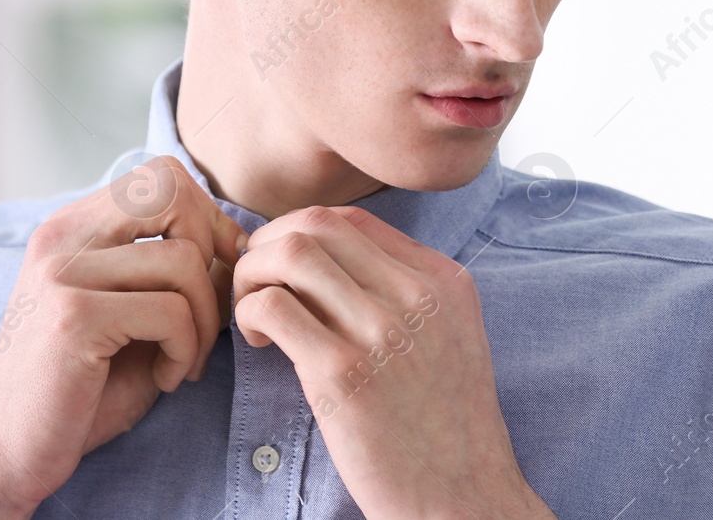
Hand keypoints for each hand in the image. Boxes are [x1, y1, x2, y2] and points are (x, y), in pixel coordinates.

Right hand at [0, 155, 247, 519]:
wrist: (6, 456)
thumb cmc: (79, 389)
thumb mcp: (126, 313)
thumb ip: (166, 270)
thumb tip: (238, 241)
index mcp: (70, 228)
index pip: (160, 177)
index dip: (206, 218)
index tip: (215, 274)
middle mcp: (60, 237)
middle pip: (171, 192)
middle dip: (212, 251)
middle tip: (208, 312)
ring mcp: (62, 273)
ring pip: (184, 261)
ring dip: (206, 321)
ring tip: (185, 360)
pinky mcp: (73, 316)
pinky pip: (172, 311)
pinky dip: (185, 351)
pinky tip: (164, 379)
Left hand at [232, 206, 554, 519]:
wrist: (463, 500)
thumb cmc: (446, 429)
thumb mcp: (450, 339)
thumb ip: (404, 294)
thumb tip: (325, 260)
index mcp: (444, 281)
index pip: (352, 219)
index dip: (300, 230)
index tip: (279, 263)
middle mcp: (417, 295)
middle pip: (316, 224)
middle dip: (268, 244)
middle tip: (254, 282)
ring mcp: (381, 331)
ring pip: (290, 254)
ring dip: (252, 275)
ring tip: (251, 313)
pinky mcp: (344, 374)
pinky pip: (273, 307)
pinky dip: (249, 313)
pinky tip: (258, 343)